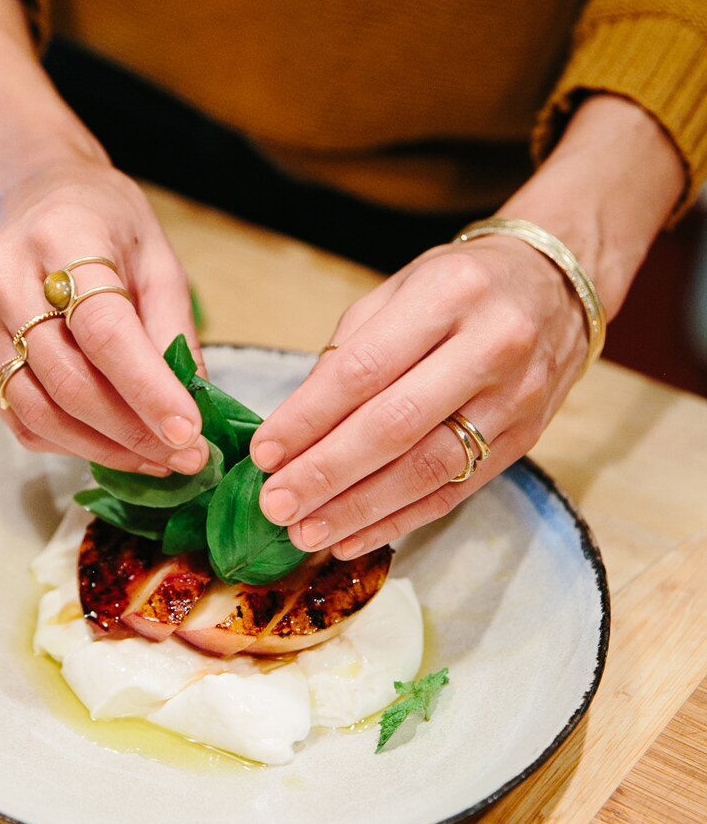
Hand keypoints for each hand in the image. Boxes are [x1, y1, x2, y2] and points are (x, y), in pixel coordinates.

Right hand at [0, 144, 209, 475]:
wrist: (32, 192)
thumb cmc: (105, 221)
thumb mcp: (157, 256)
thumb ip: (174, 328)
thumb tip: (194, 405)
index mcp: (65, 238)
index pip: (104, 330)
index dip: (147, 390)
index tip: (188, 433)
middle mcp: (7, 276)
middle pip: (68, 379)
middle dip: (132, 432)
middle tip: (184, 458)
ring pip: (36, 409)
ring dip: (100, 449)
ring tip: (153, 460)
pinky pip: (14, 415)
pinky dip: (65, 443)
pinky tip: (110, 446)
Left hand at [249, 236, 584, 557]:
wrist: (557, 287)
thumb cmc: (459, 286)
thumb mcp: (399, 291)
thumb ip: (349, 350)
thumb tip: (297, 425)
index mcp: (449, 294)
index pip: (365, 368)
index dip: (309, 416)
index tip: (265, 452)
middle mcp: (491, 347)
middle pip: (395, 426)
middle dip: (326, 473)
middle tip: (275, 505)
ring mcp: (515, 400)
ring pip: (426, 470)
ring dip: (358, 510)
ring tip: (305, 533)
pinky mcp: (524, 441)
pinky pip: (454, 492)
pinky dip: (399, 521)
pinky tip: (353, 538)